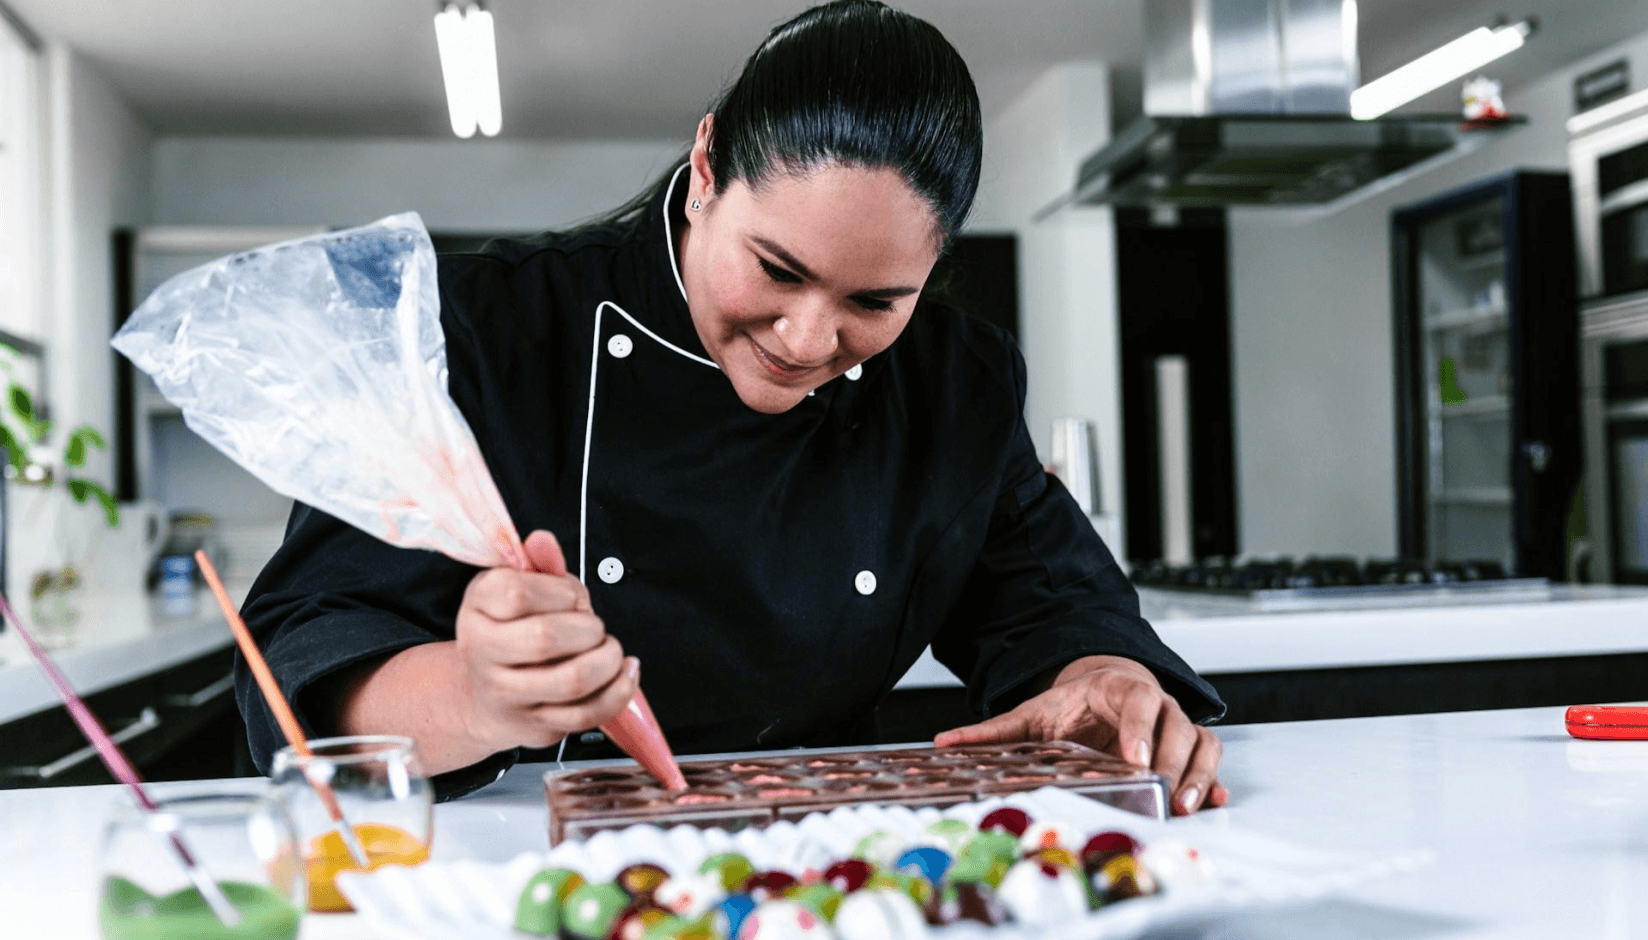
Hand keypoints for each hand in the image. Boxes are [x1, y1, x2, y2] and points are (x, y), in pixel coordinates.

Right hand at [454, 530, 638, 751]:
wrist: (488, 694)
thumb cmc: (515, 630)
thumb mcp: (520, 587)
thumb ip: (539, 564)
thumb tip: (542, 540)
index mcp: (477, 608)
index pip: (517, 594)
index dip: (559, 591)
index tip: (570, 597)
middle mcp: (482, 653)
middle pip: (545, 638)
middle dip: (587, 627)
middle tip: (593, 626)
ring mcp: (507, 694)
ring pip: (572, 680)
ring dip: (607, 658)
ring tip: (608, 648)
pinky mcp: (536, 724)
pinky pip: (587, 714)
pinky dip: (619, 690)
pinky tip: (624, 671)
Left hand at [934, 655, 1227, 814]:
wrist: (1102, 692)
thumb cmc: (1071, 706)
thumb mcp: (1032, 714)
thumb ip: (994, 731)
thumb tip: (946, 740)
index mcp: (1120, 689)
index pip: (1138, 700)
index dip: (1139, 728)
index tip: (1133, 756)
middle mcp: (1156, 704)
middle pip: (1177, 726)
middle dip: (1170, 762)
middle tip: (1160, 791)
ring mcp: (1176, 725)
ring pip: (1200, 743)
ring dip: (1195, 774)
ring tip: (1184, 805)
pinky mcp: (1187, 747)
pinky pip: (1208, 759)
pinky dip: (1211, 780)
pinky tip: (1209, 801)